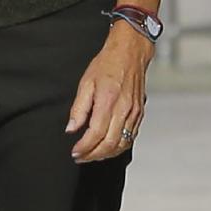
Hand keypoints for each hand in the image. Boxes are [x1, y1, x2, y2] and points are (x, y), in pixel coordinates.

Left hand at [64, 22, 152, 162]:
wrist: (130, 53)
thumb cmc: (107, 64)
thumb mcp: (86, 82)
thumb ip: (78, 108)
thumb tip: (71, 128)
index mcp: (108, 101)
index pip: (96, 134)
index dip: (84, 147)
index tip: (74, 152)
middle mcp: (124, 110)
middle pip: (109, 143)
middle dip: (93, 155)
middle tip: (80, 157)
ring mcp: (134, 113)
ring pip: (122, 144)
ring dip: (106, 154)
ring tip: (92, 155)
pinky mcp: (139, 114)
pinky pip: (130, 137)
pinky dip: (118, 147)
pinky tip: (107, 147)